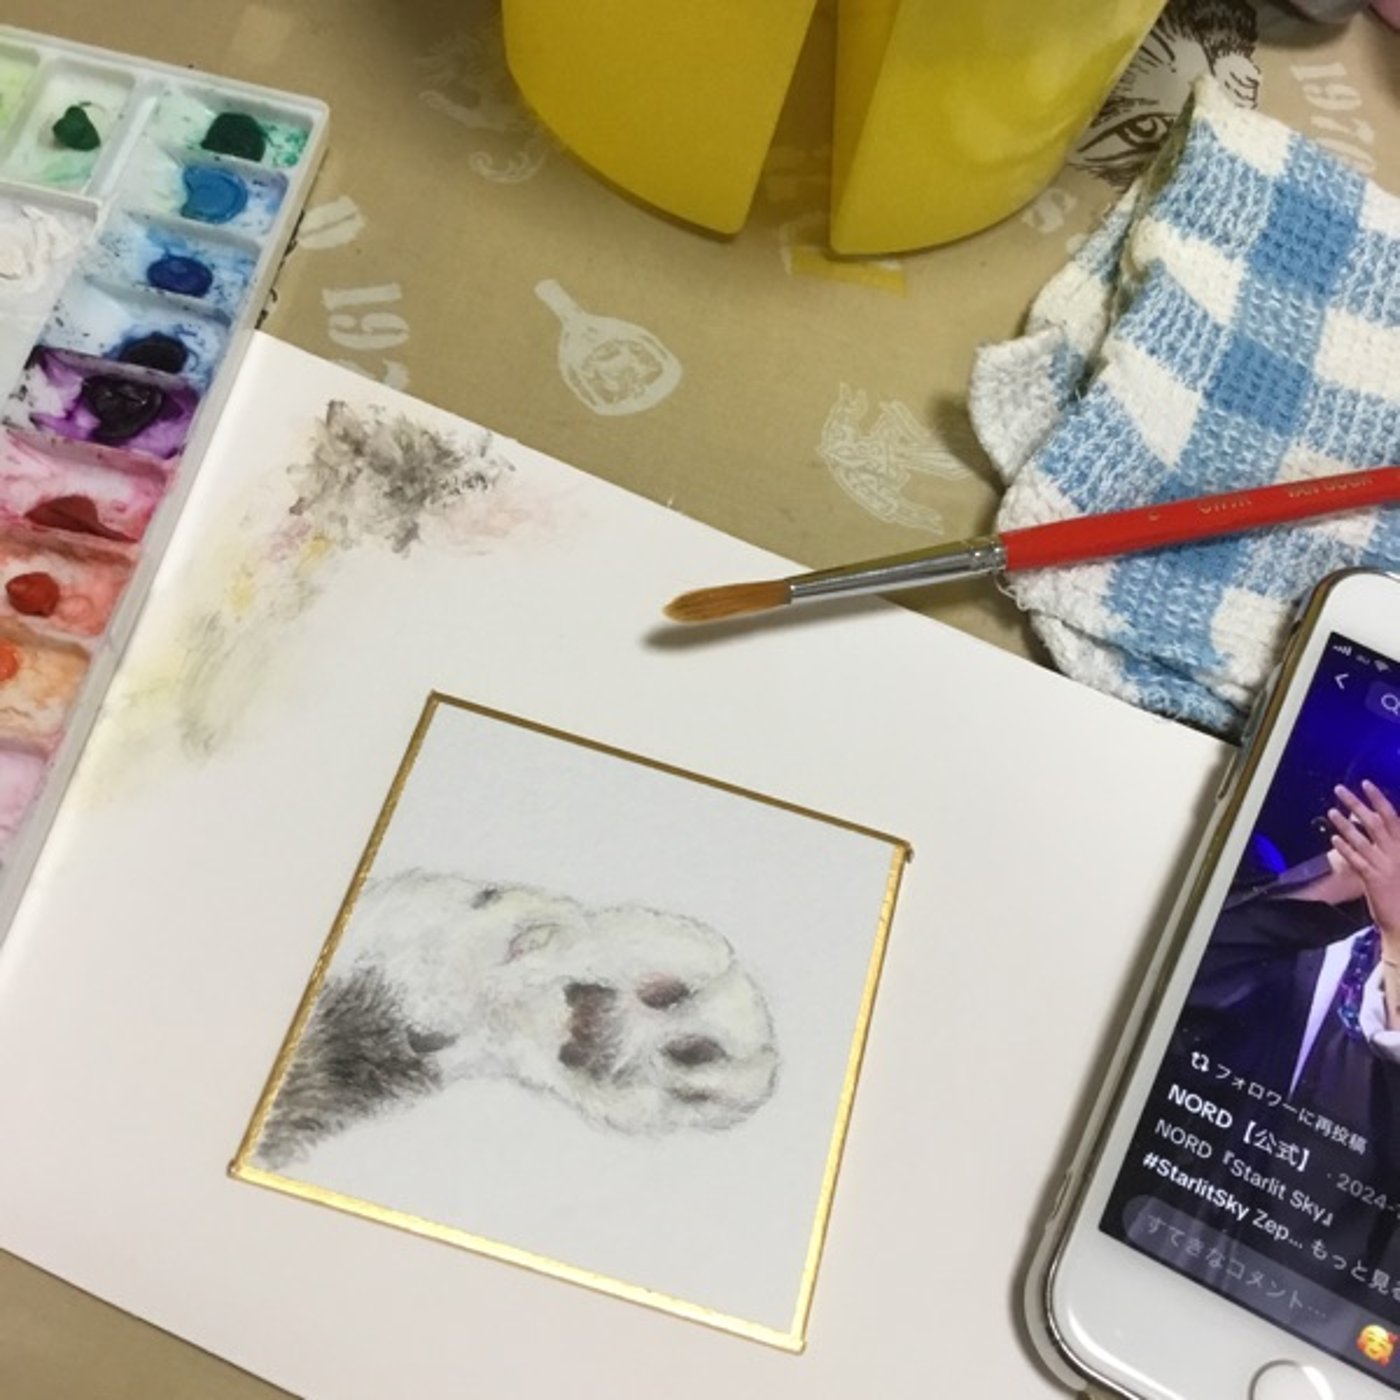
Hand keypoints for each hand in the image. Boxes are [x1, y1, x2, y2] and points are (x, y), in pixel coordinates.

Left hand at [1329, 781, 1399, 940]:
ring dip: (1345, 824)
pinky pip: (1357, 860)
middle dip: (1357, 804)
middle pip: (1376, 822)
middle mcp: (1397, 853)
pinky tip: (1333, 839)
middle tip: (1340, 790)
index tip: (1366, 784)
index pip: (1392, 817)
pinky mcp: (1374, 879)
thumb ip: (1391, 843)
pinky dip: (1345, 848)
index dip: (1379, 799)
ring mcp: (1385, 865)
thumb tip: (1373, 822)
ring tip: (1331, 812)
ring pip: (1363, 839)